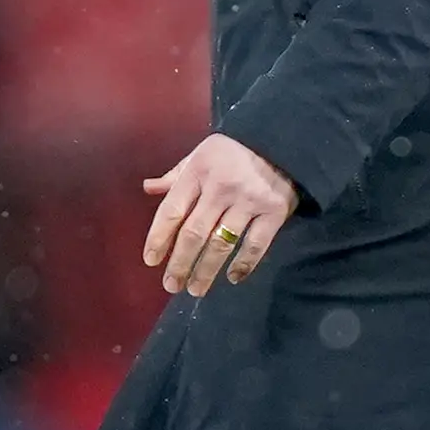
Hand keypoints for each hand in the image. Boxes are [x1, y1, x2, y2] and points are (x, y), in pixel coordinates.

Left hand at [142, 133, 299, 297]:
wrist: (281, 140)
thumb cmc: (233, 150)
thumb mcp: (200, 154)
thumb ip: (175, 175)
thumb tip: (148, 188)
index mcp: (197, 172)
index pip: (171, 211)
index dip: (158, 238)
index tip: (150, 261)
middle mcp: (220, 188)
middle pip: (194, 233)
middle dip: (180, 264)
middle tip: (171, 285)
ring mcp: (248, 200)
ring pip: (221, 244)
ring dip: (206, 270)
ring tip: (196, 289)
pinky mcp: (274, 211)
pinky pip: (255, 245)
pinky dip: (244, 264)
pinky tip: (232, 278)